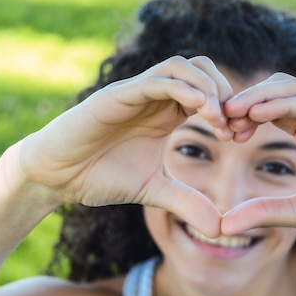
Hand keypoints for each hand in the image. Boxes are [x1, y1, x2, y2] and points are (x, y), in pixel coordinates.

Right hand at [20, 56, 233, 235]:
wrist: (55, 176)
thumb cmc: (98, 176)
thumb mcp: (152, 191)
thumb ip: (186, 202)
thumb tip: (220, 229)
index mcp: (165, 113)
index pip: (208, 92)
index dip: (230, 109)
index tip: (241, 137)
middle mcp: (153, 97)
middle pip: (201, 68)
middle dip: (225, 91)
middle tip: (235, 125)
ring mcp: (135, 93)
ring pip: (181, 66)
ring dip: (207, 86)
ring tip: (218, 118)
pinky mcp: (116, 96)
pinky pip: (155, 80)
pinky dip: (181, 88)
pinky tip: (198, 109)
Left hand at [221, 73, 295, 242]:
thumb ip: (265, 212)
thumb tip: (223, 225)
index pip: (269, 112)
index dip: (243, 118)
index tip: (221, 133)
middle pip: (275, 93)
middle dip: (244, 102)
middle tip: (219, 118)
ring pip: (291, 89)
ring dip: (258, 97)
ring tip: (232, 111)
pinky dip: (284, 103)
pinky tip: (258, 113)